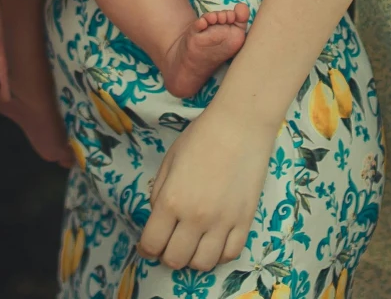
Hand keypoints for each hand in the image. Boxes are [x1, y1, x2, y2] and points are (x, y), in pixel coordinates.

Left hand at [137, 99, 271, 270]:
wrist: (240, 125)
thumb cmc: (201, 136)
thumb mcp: (169, 160)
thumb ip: (159, 192)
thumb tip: (158, 218)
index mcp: (171, 201)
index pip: (152, 244)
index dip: (146, 249)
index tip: (148, 246)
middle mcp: (195, 218)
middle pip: (175, 260)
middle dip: (167, 256)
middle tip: (170, 244)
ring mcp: (222, 223)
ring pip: (203, 264)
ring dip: (193, 259)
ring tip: (192, 245)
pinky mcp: (245, 222)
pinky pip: (230, 255)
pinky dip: (219, 255)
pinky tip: (214, 242)